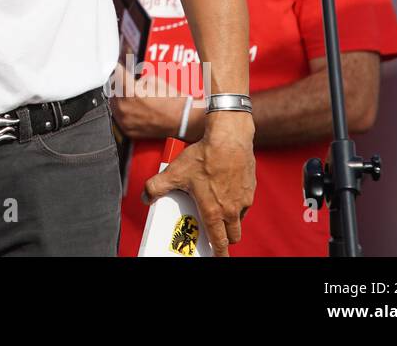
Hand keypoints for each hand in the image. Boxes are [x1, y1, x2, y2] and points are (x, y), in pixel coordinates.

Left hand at [108, 62, 198, 139]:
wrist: (182, 120)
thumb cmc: (172, 101)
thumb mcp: (154, 80)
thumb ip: (136, 78)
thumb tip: (128, 76)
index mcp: (130, 92)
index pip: (116, 74)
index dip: (118, 68)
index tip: (118, 66)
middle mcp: (124, 107)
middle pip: (112, 90)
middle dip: (118, 84)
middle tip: (125, 81)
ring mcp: (124, 121)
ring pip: (113, 104)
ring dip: (119, 97)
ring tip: (129, 95)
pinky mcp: (127, 130)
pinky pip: (118, 118)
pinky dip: (123, 111)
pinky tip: (132, 107)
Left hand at [143, 111, 255, 255]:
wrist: (229, 139)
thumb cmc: (204, 157)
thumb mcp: (174, 172)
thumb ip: (156, 186)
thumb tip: (146, 196)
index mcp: (213, 211)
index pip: (219, 241)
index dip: (220, 253)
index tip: (219, 257)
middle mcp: (231, 209)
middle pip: (233, 235)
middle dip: (226, 239)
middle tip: (217, 236)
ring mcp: (243, 200)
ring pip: (240, 219)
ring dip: (232, 220)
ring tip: (220, 211)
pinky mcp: (250, 188)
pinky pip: (245, 202)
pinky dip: (238, 202)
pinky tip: (227, 190)